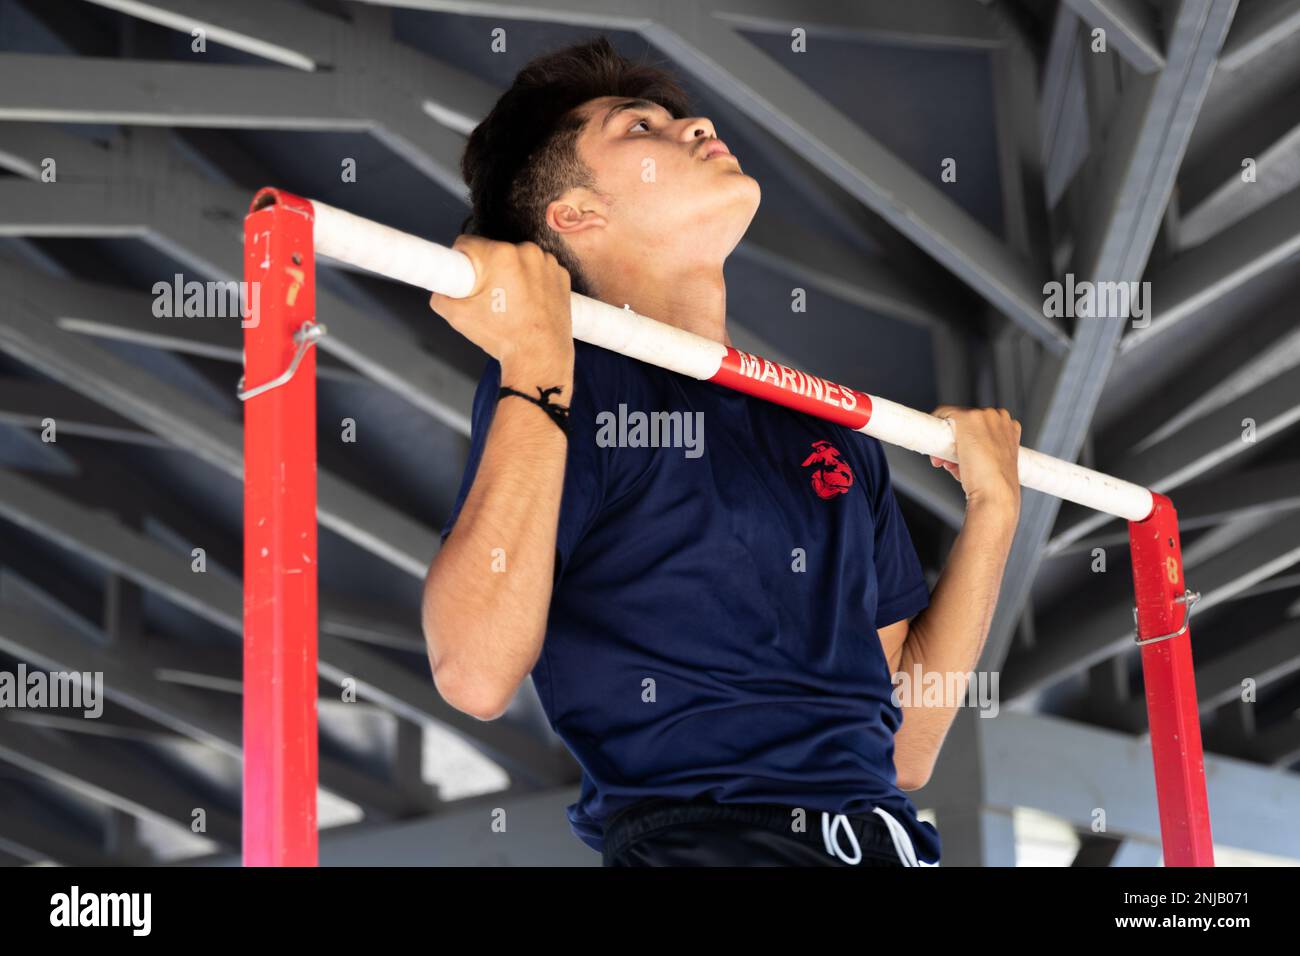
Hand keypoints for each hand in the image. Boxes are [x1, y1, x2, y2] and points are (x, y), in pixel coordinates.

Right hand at [428, 235, 574, 378]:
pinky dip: (532, 282)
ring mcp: (547, 262)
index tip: (464, 275)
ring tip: (511, 304)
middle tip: (489, 299)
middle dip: (488, 271)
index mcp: (500, 255)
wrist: (540, 356)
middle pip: (494, 252)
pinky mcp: (561, 274)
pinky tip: (529, 303)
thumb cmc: (503, 336)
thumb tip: (440, 288)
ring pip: (518, 260)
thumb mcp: (458, 316)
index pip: (467, 243)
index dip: (461, 261)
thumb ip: (440, 295)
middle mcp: (526, 252)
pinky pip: (538, 270)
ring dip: (511, 274)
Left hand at [928, 405, 1021, 515]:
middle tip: (948, 462)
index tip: (961, 455)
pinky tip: (935, 445)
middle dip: (955, 442)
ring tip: (948, 464)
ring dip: (947, 442)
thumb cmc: (996, 486)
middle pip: (967, 423)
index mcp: (1010, 429)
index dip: (967, 441)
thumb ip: (981, 457)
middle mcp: (999, 418)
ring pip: (955, 420)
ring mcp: (984, 416)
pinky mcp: (967, 418)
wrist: (996, 493)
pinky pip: (943, 413)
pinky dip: (936, 425)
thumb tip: (958, 460)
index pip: (981, 428)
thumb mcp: (994, 467)